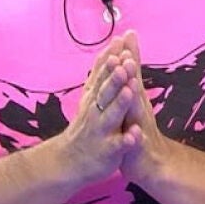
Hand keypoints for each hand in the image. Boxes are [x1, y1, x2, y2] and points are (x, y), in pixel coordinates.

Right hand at [55, 34, 136, 183]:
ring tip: (131, 91)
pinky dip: (127, 140)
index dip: (111, 59)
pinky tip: (136, 135)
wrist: (69, 161)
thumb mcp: (91, 97)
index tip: (119, 42)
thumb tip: (112, 49)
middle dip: (116, 77)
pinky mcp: (107, 151)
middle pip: (106, 91)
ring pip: (111, 115)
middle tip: (125, 62)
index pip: (103, 75)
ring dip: (120, 103)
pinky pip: (118, 145)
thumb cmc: (86, 125)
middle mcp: (96, 111)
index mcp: (95, 98)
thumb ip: (103, 74)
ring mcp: (101, 131)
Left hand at [117, 30, 174, 185]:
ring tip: (131, 82)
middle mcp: (139, 109)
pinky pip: (137, 142)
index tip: (127, 33)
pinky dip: (136, 137)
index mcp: (134, 98)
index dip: (129, 54)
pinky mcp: (138, 147)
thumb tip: (128, 57)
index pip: (131, 73)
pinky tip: (135, 133)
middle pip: (135, 85)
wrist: (152, 163)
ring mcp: (140, 127)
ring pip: (136, 110)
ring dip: (133, 97)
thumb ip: (131, 80)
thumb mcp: (133, 104)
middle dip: (131, 68)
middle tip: (127, 48)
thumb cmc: (138, 130)